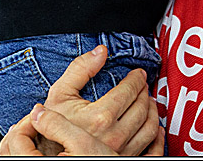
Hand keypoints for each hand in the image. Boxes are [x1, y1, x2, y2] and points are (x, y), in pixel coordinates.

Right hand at [0, 44, 159, 154]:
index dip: (136, 79)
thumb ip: (80, 69)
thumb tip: (100, 51)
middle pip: (141, 108)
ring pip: (149, 128)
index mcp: (100, 117)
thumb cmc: (51, 129)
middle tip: (143, 85)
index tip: (138, 74)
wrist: (46, 155)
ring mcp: (120, 152)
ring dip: (152, 111)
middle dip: (144, 92)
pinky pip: (150, 150)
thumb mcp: (60, 95)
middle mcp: (113, 137)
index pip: (129, 92)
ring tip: (148, 101)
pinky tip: (155, 127)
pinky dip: (156, 136)